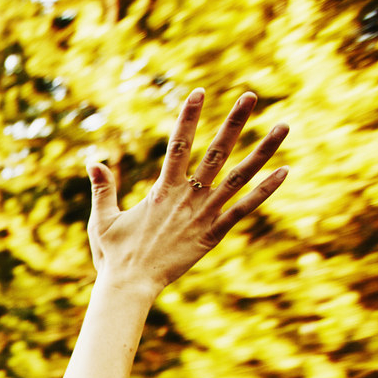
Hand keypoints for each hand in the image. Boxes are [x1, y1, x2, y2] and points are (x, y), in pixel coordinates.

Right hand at [87, 89, 288, 295]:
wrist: (129, 286)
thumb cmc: (114, 255)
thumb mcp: (103, 219)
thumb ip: (103, 189)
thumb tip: (93, 161)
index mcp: (161, 190)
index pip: (178, 144)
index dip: (188, 117)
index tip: (198, 92)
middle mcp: (186, 197)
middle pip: (216, 152)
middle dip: (234, 122)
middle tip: (250, 96)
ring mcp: (203, 214)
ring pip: (239, 177)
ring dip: (262, 151)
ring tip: (283, 127)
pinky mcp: (213, 233)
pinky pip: (243, 209)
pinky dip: (264, 191)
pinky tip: (284, 172)